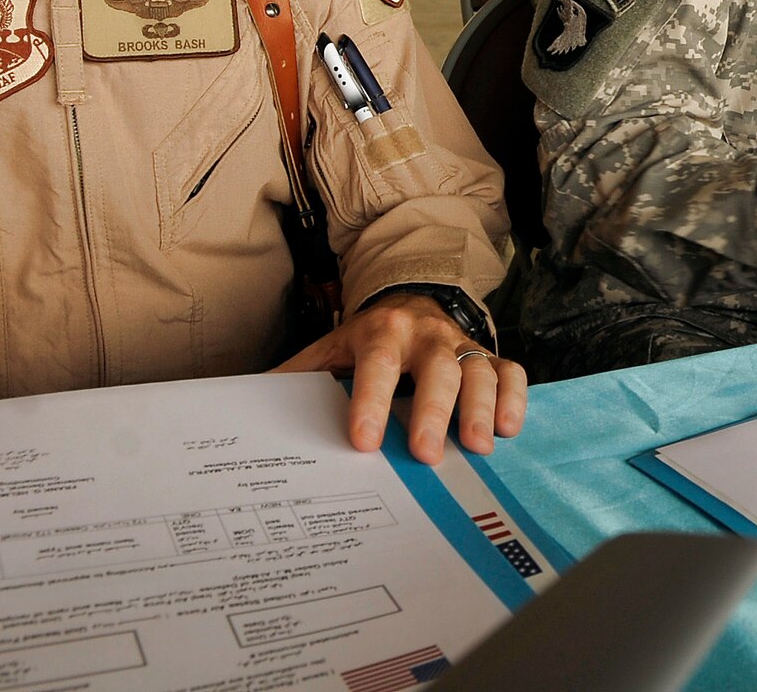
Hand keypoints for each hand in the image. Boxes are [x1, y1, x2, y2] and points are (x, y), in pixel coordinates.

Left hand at [274, 296, 526, 463]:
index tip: (365, 441)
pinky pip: (510, 371)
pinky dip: (514, 397)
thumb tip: (242, 406)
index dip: (371, 401)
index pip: (376, 365)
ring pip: (479, 370)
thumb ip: (297, 378)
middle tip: (428, 455)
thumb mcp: (330, 349)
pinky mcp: (489, 355)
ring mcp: (462, 344)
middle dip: (434, 411)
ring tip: (478, 448)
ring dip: (480, 407)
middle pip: (437, 369)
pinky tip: (509, 430)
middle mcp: (426, 335)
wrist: (412, 300)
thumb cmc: (368, 341)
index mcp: (380, 332)